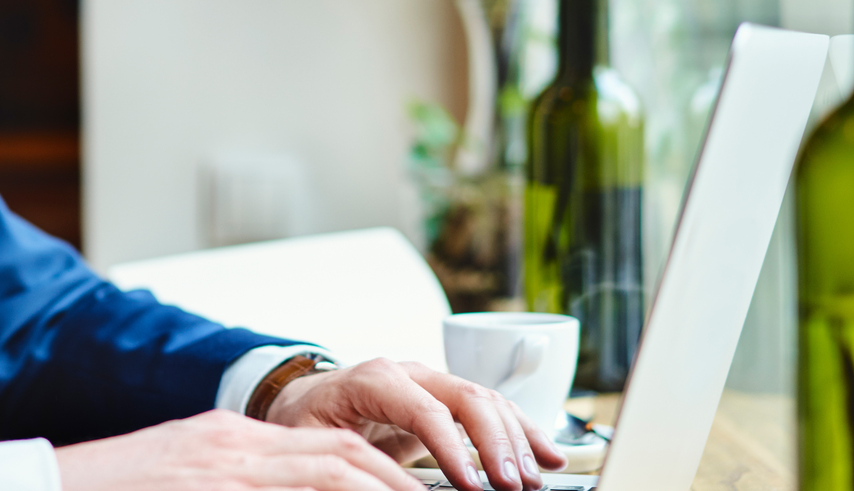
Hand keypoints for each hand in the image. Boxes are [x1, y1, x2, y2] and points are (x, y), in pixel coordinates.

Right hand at [54, 408, 427, 490]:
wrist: (44, 487)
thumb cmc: (118, 489)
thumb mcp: (192, 475)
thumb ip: (242, 476)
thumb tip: (303, 484)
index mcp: (233, 442)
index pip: (329, 450)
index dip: (383, 474)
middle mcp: (235, 450)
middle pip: (341, 458)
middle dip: (396, 485)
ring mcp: (222, 471)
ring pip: (325, 476)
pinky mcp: (209, 484)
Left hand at [263, 358, 565, 490]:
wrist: (305, 399)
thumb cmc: (306, 422)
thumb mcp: (315, 442)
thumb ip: (348, 459)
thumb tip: (384, 484)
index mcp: (374, 380)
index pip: (426, 410)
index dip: (455, 448)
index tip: (474, 486)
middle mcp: (409, 373)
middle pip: (467, 398)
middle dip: (497, 443)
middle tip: (513, 485)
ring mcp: (431, 382)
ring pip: (487, 402)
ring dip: (517, 441)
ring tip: (533, 480)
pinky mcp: (446, 399)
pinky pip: (492, 411)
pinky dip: (523, 433)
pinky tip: (548, 456)